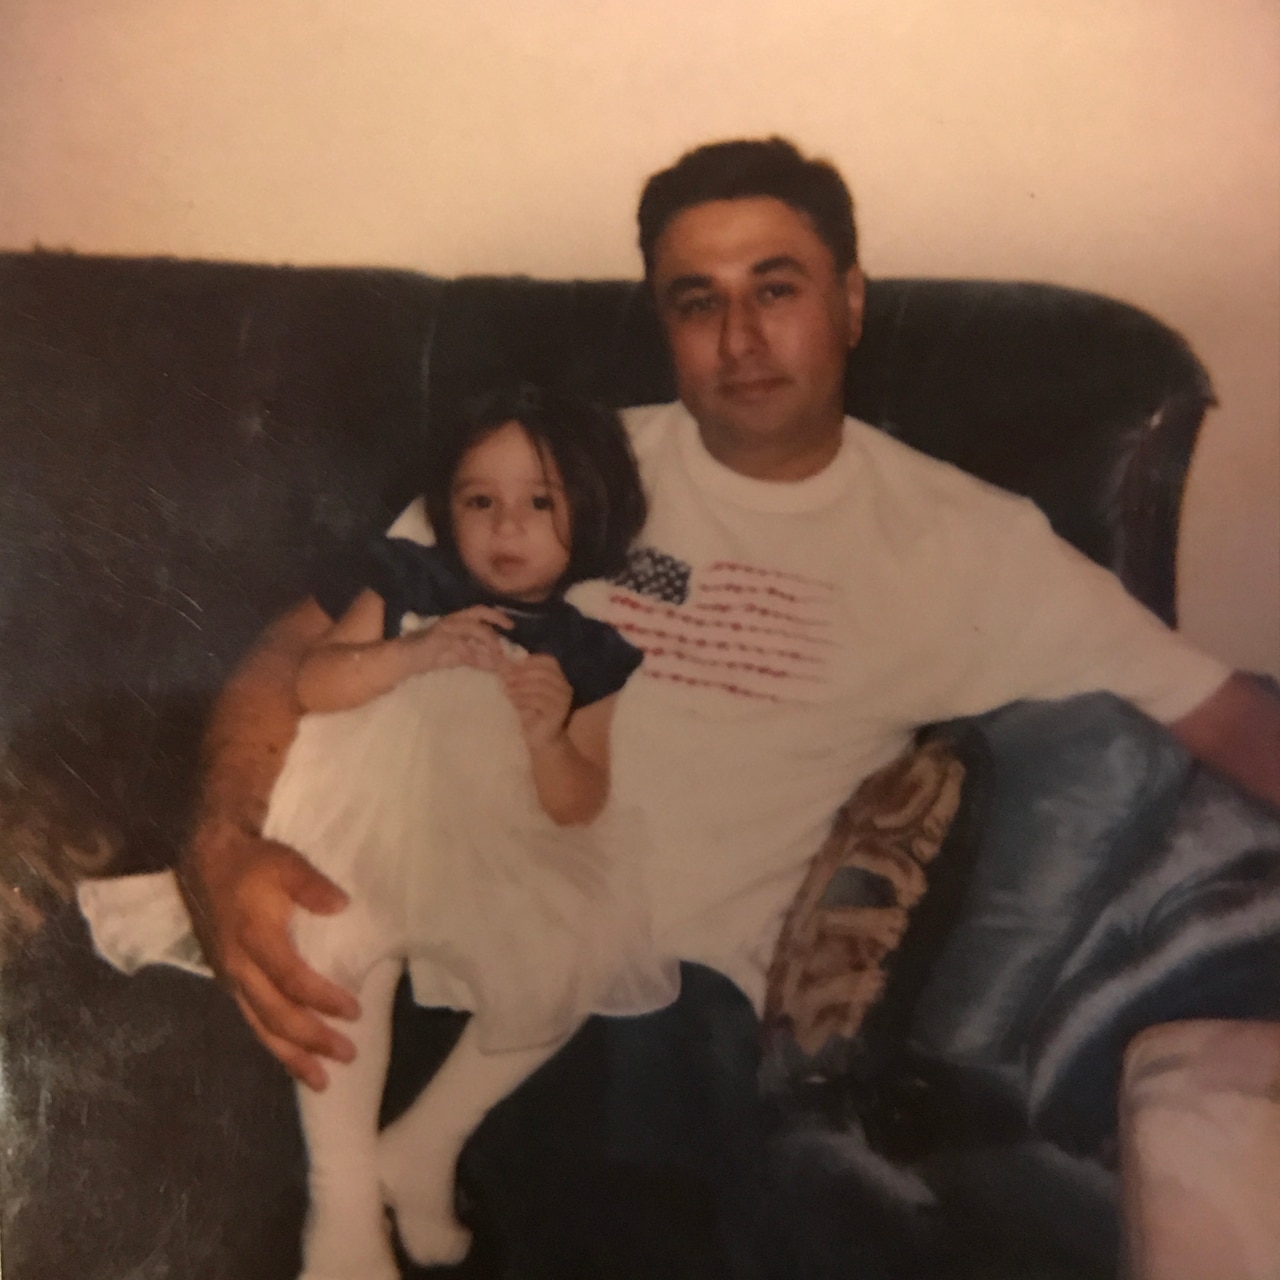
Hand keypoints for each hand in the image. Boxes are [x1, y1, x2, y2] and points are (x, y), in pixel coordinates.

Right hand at [178, 817, 360, 1090]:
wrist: (205, 861)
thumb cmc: (252, 863)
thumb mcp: (286, 864)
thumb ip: (312, 886)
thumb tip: (342, 905)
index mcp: (254, 939)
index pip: (292, 980)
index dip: (322, 999)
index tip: (355, 1012)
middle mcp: (238, 968)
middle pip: (275, 1015)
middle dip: (311, 1040)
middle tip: (348, 1055)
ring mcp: (229, 978)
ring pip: (260, 1027)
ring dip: (291, 1056)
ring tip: (321, 1081)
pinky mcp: (227, 981)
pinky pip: (251, 1020)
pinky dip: (273, 1043)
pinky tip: (291, 1057)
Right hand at [401, 605, 510, 675]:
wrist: (405, 659)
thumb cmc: (433, 655)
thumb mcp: (460, 657)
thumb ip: (479, 659)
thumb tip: (500, 665)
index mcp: (459, 620)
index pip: (481, 611)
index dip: (497, 615)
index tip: (511, 626)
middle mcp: (453, 620)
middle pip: (478, 614)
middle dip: (495, 623)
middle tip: (506, 641)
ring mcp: (444, 628)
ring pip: (472, 628)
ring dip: (487, 641)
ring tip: (496, 656)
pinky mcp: (437, 640)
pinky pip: (459, 644)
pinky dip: (471, 654)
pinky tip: (477, 664)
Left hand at [500, 653, 573, 746]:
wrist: (542, 740)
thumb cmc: (531, 714)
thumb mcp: (523, 692)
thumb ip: (517, 676)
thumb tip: (500, 661)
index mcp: (559, 678)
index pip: (548, 661)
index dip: (529, 661)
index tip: (511, 666)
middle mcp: (564, 687)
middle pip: (543, 672)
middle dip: (521, 673)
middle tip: (504, 678)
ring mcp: (563, 700)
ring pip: (541, 685)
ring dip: (520, 686)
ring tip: (506, 690)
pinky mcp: (558, 712)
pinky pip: (539, 700)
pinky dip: (523, 698)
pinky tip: (513, 701)